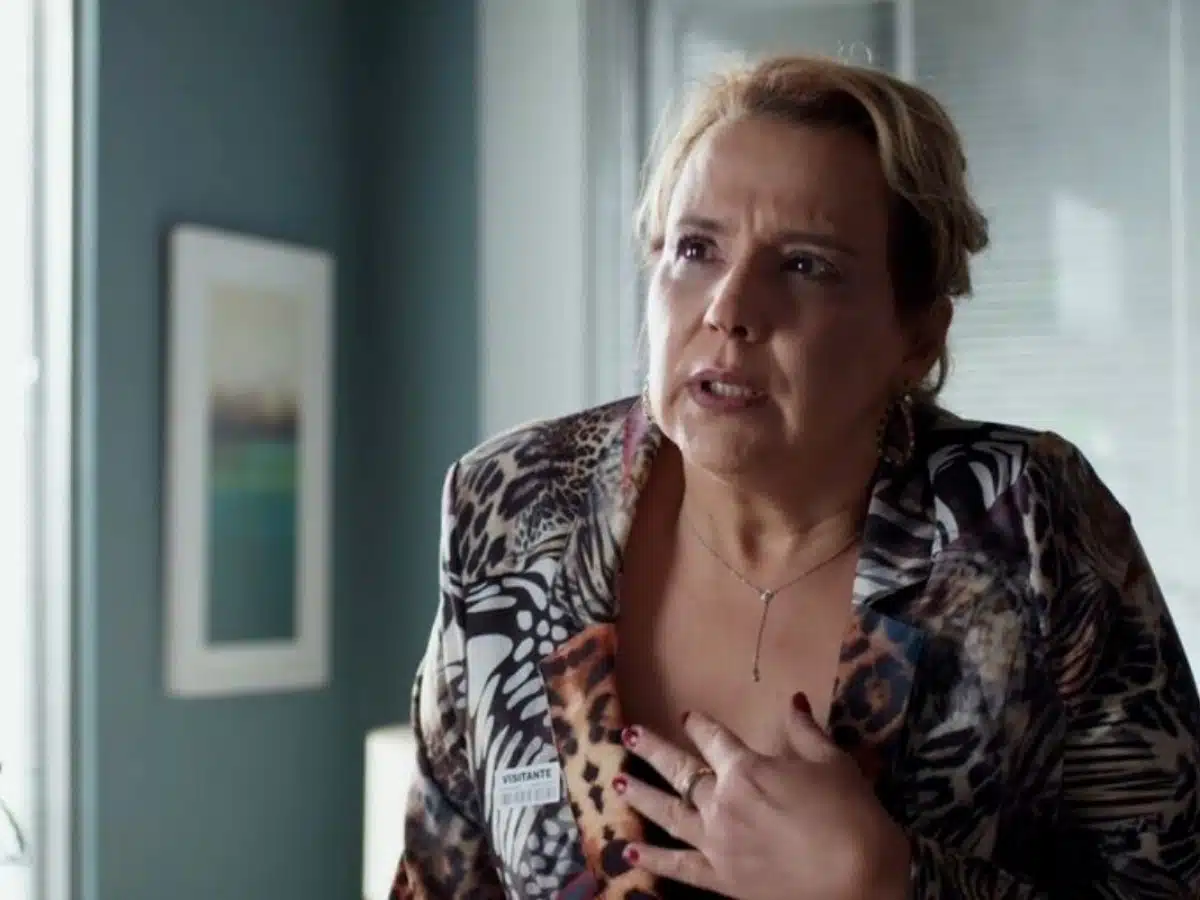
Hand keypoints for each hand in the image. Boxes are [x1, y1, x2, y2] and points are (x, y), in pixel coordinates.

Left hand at [614, 694, 911, 899]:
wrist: (861, 885)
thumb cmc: (852, 818)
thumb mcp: (833, 765)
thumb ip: (807, 732)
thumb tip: (794, 701)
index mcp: (747, 769)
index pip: (715, 738)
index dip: (700, 725)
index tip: (688, 716)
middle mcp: (722, 803)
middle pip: (679, 770)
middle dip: (652, 750)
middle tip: (627, 736)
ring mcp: (717, 844)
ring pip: (668, 814)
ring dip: (640, 796)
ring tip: (615, 782)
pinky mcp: (721, 881)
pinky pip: (679, 867)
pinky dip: (652, 859)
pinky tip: (628, 852)